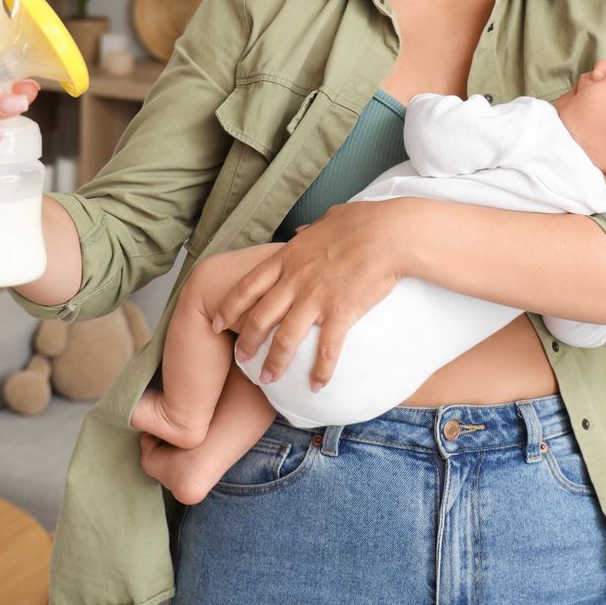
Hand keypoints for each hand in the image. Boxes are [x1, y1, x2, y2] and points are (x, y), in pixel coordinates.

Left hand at [212, 197, 430, 390]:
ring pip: (284, 339)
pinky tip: (316, 386)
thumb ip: (309, 230)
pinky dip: (320, 370)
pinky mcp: (340, 312)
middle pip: (260, 317)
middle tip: (241, 360)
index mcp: (289, 258)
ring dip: (274, 363)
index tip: (217, 322)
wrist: (388, 233)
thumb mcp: (326, 219)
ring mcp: (316, 298)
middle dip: (246, 342)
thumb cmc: (362, 221)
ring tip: (268, 381)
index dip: (229, 306)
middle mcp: (295, 280)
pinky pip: (326, 349)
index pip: (248, 285)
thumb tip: (300, 231)